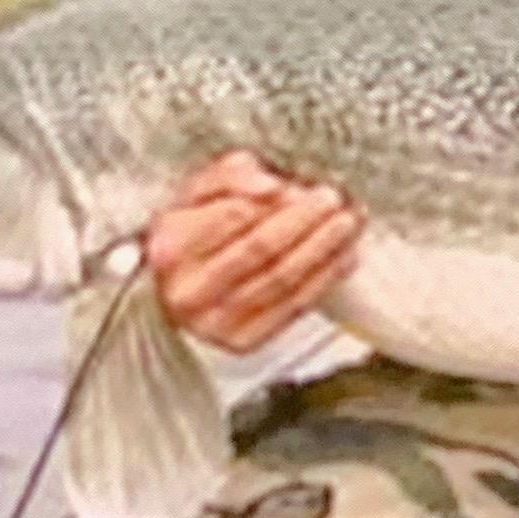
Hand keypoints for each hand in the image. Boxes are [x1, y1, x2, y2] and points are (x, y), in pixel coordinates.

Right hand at [145, 151, 361, 352]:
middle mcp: (188, 288)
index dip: (274, 199)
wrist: (177, 290)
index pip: (233, 215)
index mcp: (170, 245)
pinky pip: (292, 307)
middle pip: (260, 248)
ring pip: (281, 279)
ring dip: (322, 249)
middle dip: (304, 221)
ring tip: (347, 223)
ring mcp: (214, 321)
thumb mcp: (196, 194)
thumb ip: (229, 176)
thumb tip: (269, 186)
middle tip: (333, 199)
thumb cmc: (191, 234)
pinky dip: (323, 279)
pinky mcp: (241, 341)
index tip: (302, 186)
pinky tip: (343, 257)